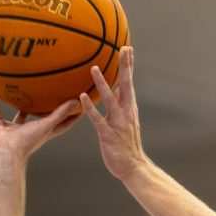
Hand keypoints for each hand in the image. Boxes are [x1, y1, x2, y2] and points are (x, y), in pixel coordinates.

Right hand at [0, 90, 80, 161]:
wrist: (3, 152)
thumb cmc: (26, 142)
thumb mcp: (46, 125)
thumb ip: (60, 113)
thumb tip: (76, 102)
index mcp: (43, 133)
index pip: (61, 123)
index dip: (70, 115)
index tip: (78, 105)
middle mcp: (29, 131)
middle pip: (40, 118)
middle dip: (45, 108)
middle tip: (51, 94)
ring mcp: (13, 129)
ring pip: (18, 114)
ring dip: (19, 104)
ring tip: (22, 90)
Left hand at [80, 46, 146, 179]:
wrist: (133, 167)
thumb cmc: (127, 145)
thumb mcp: (126, 122)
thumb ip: (120, 106)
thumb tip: (114, 92)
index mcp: (130, 109)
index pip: (130, 83)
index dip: (129, 66)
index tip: (128, 48)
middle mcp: (126, 113)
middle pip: (126, 86)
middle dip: (124, 67)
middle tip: (122, 49)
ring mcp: (118, 124)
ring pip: (110, 100)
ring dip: (102, 84)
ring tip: (93, 68)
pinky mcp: (108, 135)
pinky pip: (97, 119)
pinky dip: (90, 108)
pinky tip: (82, 97)